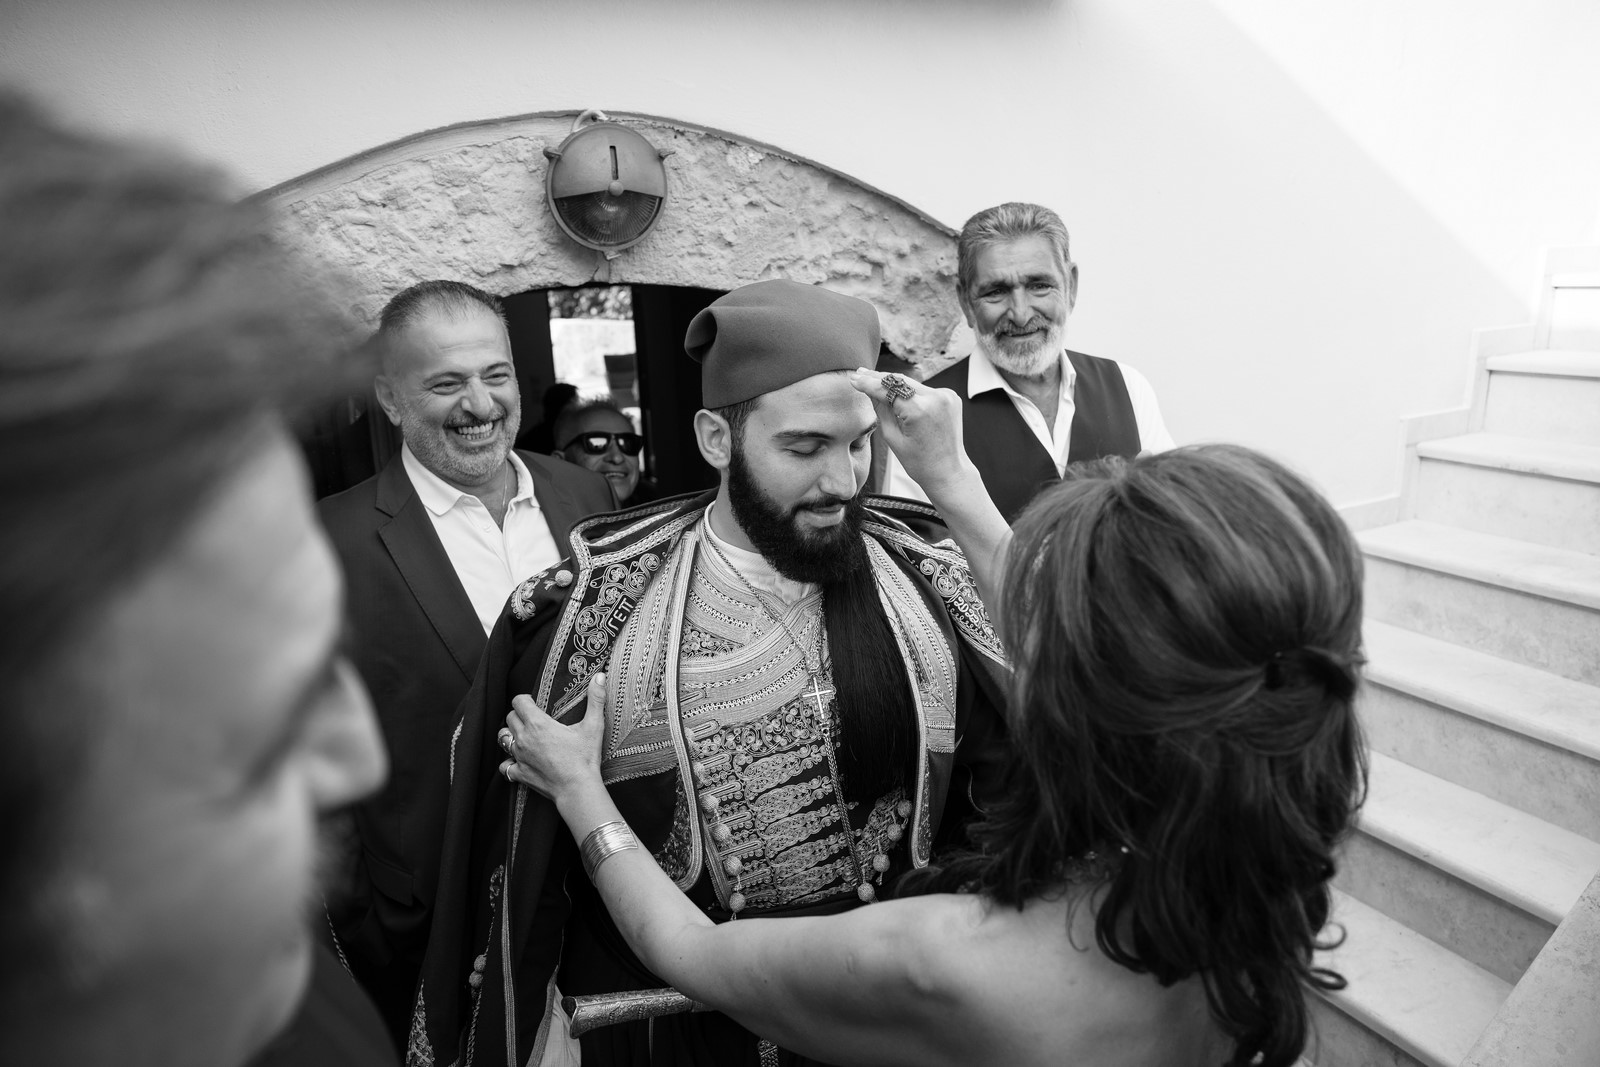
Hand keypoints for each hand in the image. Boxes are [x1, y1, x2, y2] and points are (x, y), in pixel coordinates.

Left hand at [499, 672, 606, 803]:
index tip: (534, 702)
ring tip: (523, 736)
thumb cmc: (585, 758)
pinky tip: (519, 761)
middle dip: (518, 715)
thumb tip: (600, 676)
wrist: (577, 789)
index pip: (518, 702)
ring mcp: (520, 757)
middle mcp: (524, 738)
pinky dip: (509, 762)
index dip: (525, 699)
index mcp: (538, 724)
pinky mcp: (520, 774)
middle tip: (532, 718)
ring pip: (503, 738)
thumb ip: (596, 699)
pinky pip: (505, 766)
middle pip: (510, 718)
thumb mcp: (593, 726)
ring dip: (511, 735)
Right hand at [849, 368, 977, 497]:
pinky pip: (924, 390)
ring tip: (874, 380)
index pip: (888, 389)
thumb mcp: (893, 438)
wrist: (948, 472)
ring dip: (895, 383)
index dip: (869, 383)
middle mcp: (936, 398)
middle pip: (901, 381)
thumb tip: (871, 391)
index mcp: (920, 410)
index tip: (854, 379)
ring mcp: (946, 396)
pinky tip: (897, 393)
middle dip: (880, 378)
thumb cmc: (921, 463)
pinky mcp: (951, 397)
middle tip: (860, 373)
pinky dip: (911, 391)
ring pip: (912, 383)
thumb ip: (882, 411)